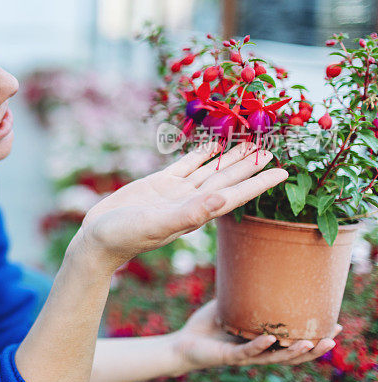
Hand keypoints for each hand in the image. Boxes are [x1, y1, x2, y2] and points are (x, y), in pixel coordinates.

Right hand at [78, 141, 287, 264]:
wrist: (98, 238)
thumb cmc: (126, 236)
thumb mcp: (158, 224)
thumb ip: (189, 213)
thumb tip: (222, 200)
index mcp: (196, 212)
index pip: (235, 195)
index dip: (259, 183)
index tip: (283, 173)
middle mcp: (191, 201)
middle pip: (227, 180)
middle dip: (249, 166)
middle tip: (271, 149)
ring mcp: (175, 191)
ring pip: (209, 170)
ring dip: (228, 158)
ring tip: (248, 142)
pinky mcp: (158, 183)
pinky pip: (185, 166)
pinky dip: (200, 155)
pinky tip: (211, 146)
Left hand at [171, 299, 339, 371]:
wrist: (182, 342)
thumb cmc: (206, 326)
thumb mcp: (229, 305)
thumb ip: (243, 292)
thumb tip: (257, 267)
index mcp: (262, 341)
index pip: (294, 342)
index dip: (315, 337)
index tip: (336, 326)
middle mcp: (258, 351)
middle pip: (292, 354)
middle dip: (314, 348)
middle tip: (333, 337)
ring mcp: (245, 356)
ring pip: (275, 358)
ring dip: (295, 352)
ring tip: (312, 342)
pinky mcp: (229, 357)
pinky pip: (248, 352)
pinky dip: (260, 346)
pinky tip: (272, 339)